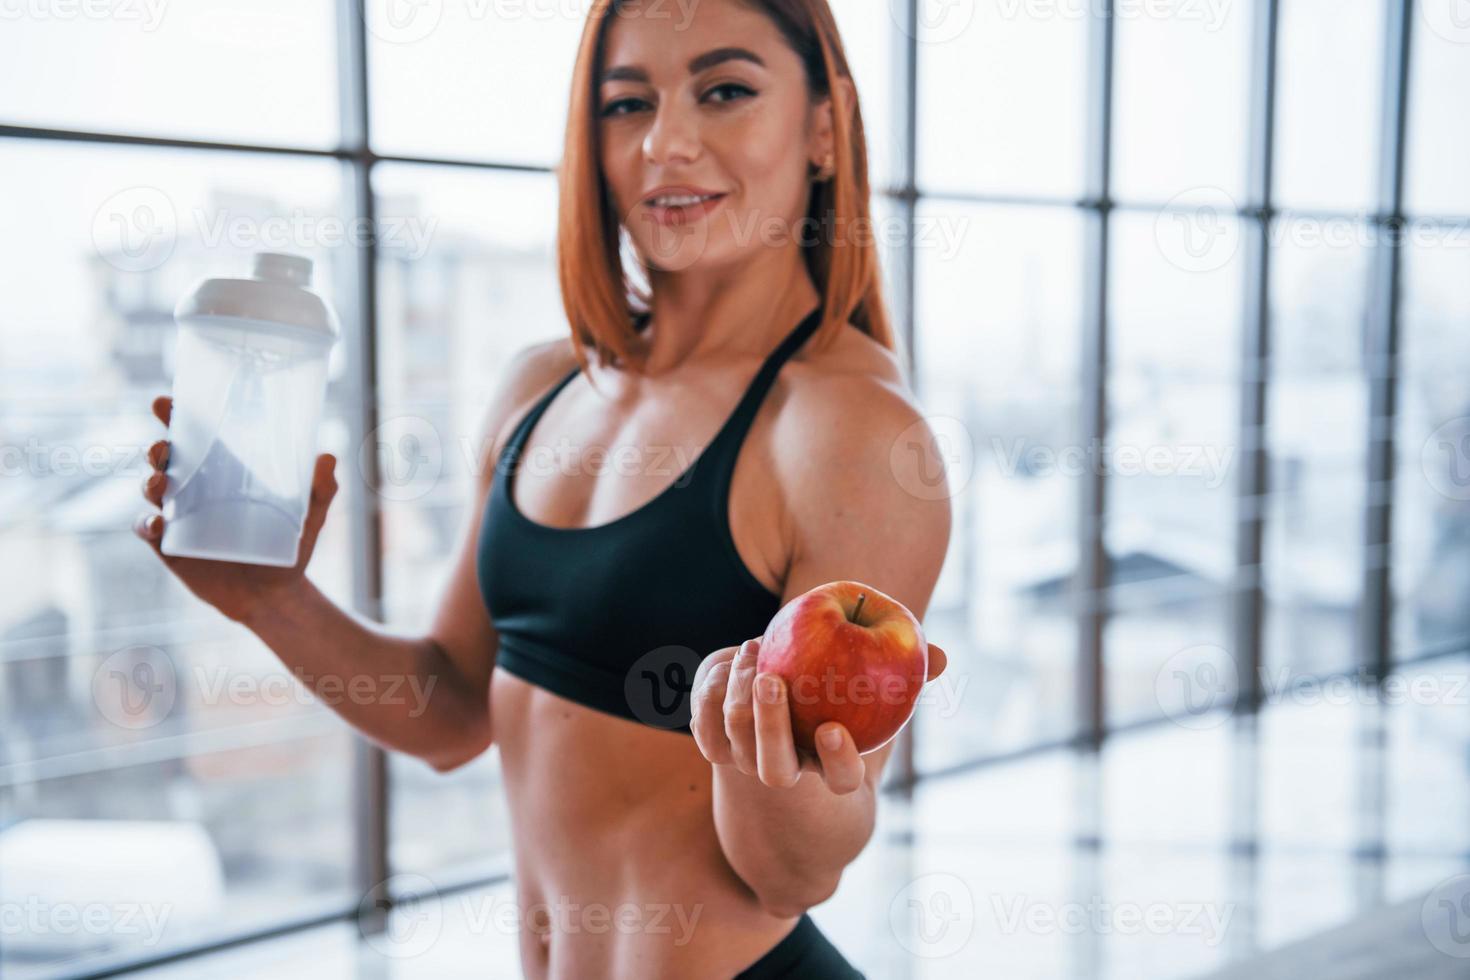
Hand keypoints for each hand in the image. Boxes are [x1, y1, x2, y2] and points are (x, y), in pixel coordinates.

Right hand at [134, 394, 338, 624]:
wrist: (276, 596)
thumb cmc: (289, 546)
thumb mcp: (310, 515)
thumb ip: (321, 489)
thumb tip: (328, 457)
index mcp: (223, 472)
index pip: (194, 436)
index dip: (174, 416)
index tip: (164, 401)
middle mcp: (195, 489)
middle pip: (165, 459)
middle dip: (159, 448)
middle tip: (164, 446)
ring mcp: (179, 517)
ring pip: (152, 490)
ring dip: (149, 481)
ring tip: (160, 481)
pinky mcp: (170, 547)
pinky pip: (148, 531)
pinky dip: (146, 524)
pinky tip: (156, 523)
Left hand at [689, 636, 949, 795]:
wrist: (782, 699)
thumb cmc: (842, 685)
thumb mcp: (878, 678)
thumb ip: (908, 670)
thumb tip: (940, 658)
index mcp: (830, 763)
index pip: (839, 781)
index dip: (838, 762)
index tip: (833, 728)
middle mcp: (787, 769)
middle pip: (773, 771)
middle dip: (769, 728)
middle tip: (771, 679)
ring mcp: (746, 760)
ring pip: (734, 744)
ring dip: (740, 696)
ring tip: (755, 649)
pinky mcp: (716, 743)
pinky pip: (705, 726)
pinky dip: (713, 692)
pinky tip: (734, 657)